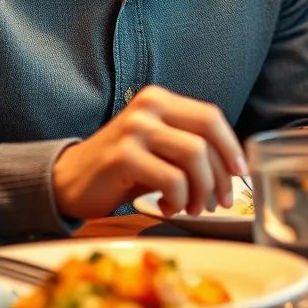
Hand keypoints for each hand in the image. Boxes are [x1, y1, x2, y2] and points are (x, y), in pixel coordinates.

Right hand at [51, 85, 247, 219]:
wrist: (67, 180)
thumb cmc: (120, 168)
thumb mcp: (157, 146)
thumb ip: (189, 146)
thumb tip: (232, 168)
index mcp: (160, 99)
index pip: (210, 117)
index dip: (231, 146)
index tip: (240, 172)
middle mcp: (149, 106)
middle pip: (206, 134)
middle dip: (222, 173)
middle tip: (222, 201)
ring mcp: (135, 129)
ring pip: (193, 156)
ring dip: (201, 190)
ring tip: (192, 208)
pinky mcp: (123, 156)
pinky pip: (171, 179)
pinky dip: (178, 199)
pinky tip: (167, 206)